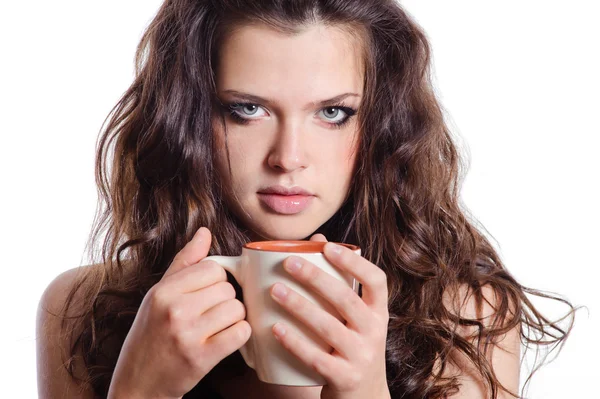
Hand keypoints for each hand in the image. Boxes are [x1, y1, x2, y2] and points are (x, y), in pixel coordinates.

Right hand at [108, 227, 250, 398]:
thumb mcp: (158, 295)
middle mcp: (173, 310)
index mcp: (162, 291)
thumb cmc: (150, 335)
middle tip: (211, 315)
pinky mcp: (202, 358)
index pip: (212, 268)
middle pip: (227, 288)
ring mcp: (187, 334)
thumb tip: (205, 232)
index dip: (217, 280)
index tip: (208, 293)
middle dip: (225, 300)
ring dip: (234, 319)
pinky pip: (240, 332)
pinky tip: (225, 339)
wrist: (138, 384)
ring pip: (237, 309)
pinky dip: (239, 335)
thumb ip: (184, 262)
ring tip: (217, 327)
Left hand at [269, 235, 390, 398]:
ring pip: (329, 327)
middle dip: (316, 278)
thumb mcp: (356, 318)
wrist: (365, 398)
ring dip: (299, 306)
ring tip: (275, 290)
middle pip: (346, 299)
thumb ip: (340, 281)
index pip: (376, 281)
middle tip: (288, 263)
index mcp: (379, 313)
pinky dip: (295, 342)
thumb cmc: (353, 346)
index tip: (328, 247)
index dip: (353, 262)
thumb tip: (317, 240)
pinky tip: (275, 328)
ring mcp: (361, 356)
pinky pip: (316, 358)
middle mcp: (374, 332)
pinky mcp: (344, 378)